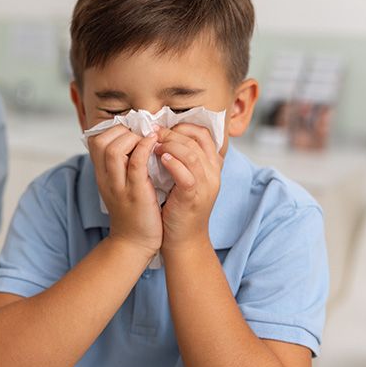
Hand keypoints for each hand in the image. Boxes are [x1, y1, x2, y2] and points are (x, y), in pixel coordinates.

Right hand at [87, 125, 162, 258]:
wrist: (134, 244)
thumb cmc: (132, 213)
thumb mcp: (120, 186)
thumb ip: (122, 166)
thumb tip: (134, 141)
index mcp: (101, 174)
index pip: (95, 140)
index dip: (113, 129)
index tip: (132, 132)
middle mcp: (106, 178)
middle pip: (101, 141)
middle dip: (121, 130)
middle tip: (140, 135)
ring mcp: (118, 186)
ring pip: (114, 150)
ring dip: (133, 138)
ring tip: (148, 139)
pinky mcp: (135, 193)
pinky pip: (136, 163)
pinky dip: (145, 148)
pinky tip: (155, 143)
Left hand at [153, 123, 222, 250]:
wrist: (184, 240)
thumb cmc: (179, 207)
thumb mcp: (185, 179)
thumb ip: (181, 159)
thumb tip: (162, 136)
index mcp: (212, 166)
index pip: (204, 134)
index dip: (182, 126)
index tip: (162, 127)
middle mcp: (213, 174)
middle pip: (195, 140)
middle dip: (171, 133)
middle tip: (152, 132)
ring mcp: (205, 185)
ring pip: (191, 154)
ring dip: (169, 144)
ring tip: (153, 144)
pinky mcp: (193, 197)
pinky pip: (187, 174)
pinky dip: (172, 163)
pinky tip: (159, 159)